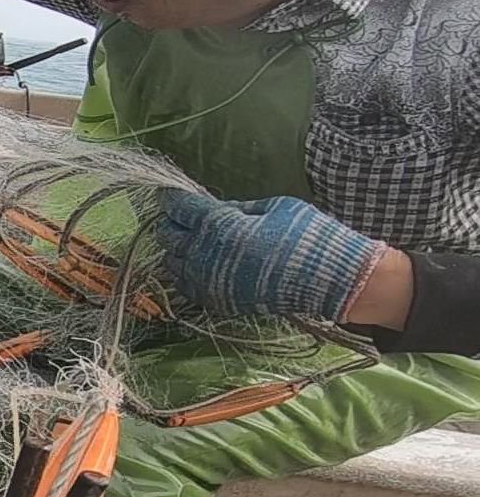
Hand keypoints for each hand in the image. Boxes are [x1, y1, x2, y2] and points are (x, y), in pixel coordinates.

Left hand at [156, 190, 387, 321]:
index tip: (168, 195)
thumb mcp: (274, 206)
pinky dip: (185, 275)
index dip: (171, 199)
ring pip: (172, 263)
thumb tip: (217, 208)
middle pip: (168, 236)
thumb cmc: (307, 235)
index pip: (180, 208)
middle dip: (171, 224)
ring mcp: (209, 281)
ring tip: (189, 241)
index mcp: (218, 225)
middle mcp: (205, 254)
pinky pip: (186, 287)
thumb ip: (238, 208)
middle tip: (179, 217)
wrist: (329, 279)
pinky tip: (197, 266)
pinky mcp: (218, 301)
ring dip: (176, 250)